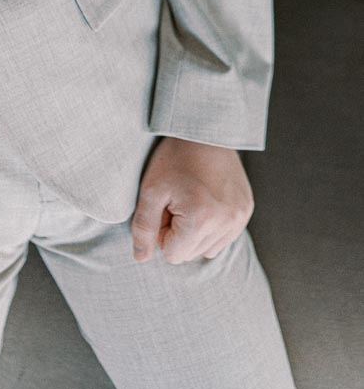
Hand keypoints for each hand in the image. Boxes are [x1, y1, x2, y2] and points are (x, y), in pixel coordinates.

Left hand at [131, 136, 253, 264]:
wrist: (204, 130)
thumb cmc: (174, 159)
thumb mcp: (150, 190)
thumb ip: (143, 228)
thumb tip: (141, 258)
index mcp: (201, 220)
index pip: (173, 255)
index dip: (162, 232)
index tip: (164, 206)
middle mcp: (226, 223)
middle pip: (191, 254)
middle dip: (179, 233)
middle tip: (176, 201)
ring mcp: (239, 218)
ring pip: (208, 248)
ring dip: (196, 232)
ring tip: (190, 200)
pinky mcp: (246, 210)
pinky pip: (225, 236)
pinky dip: (212, 226)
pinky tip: (205, 201)